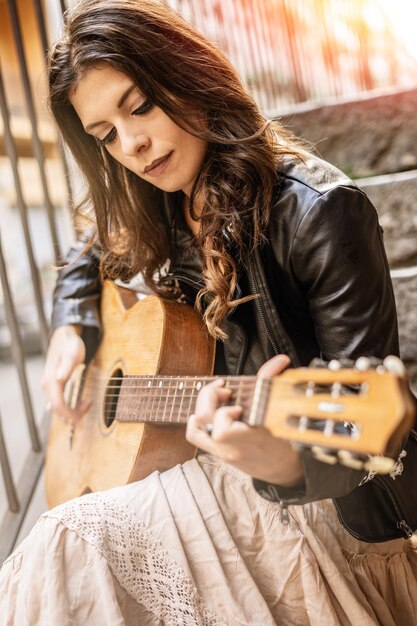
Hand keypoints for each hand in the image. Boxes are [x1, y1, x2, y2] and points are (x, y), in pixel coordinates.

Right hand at [41, 325, 89, 423]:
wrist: (65, 337)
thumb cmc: (71, 345)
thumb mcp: (72, 354)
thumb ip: (66, 365)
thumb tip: (60, 378)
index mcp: (51, 381)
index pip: (58, 405)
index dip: (70, 414)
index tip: (83, 415)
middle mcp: (47, 386)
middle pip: (58, 409)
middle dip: (73, 413)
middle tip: (90, 404)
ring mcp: (49, 387)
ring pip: (58, 408)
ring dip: (72, 411)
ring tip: (88, 402)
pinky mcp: (54, 386)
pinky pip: (60, 402)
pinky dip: (70, 407)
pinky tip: (81, 401)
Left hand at [186, 354, 303, 485]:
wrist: (284, 472)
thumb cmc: (284, 441)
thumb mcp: (279, 414)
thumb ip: (273, 382)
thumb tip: (281, 359)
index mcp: (250, 439)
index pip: (223, 430)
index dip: (225, 413)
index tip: (238, 403)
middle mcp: (232, 447)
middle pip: (205, 421)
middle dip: (210, 398)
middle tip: (225, 391)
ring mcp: (222, 452)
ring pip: (195, 430)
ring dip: (202, 409)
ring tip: (217, 400)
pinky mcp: (217, 453)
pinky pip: (195, 435)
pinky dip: (197, 420)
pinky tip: (210, 412)